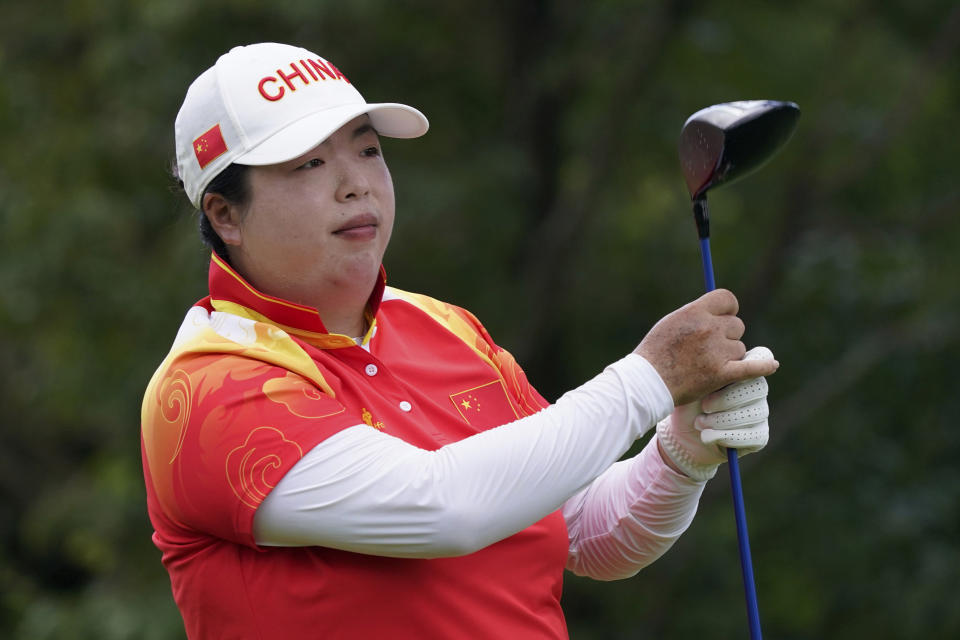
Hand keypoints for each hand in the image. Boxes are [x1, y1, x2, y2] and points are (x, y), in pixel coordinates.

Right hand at [634, 289, 777, 404]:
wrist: (647, 382)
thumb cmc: (655, 353)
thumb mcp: (671, 323)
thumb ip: (696, 315)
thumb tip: (718, 310)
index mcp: (695, 312)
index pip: (727, 299)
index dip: (729, 309)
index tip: (725, 317)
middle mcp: (708, 328)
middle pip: (736, 326)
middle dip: (727, 335)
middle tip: (710, 348)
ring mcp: (716, 352)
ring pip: (739, 348)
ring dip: (729, 356)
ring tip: (707, 365)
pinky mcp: (720, 374)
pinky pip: (751, 368)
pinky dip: (763, 366)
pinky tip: (772, 365)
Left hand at [655, 347, 773, 480]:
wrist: (679, 433)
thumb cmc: (684, 399)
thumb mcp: (690, 378)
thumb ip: (707, 363)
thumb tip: (717, 351)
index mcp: (742, 368)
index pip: (763, 356)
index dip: (749, 363)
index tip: (720, 377)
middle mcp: (755, 389)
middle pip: (758, 386)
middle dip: (727, 398)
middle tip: (704, 405)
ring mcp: (759, 411)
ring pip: (754, 413)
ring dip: (722, 420)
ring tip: (699, 422)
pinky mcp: (760, 436)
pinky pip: (754, 435)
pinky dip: (726, 436)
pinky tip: (707, 436)